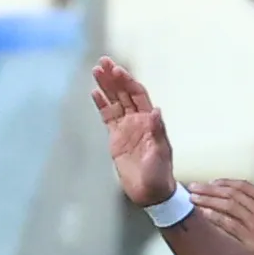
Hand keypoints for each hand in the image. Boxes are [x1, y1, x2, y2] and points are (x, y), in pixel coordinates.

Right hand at [90, 57, 176, 206]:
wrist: (150, 192)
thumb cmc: (159, 174)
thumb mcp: (159, 153)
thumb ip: (157, 132)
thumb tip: (156, 111)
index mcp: (151, 121)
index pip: (138, 95)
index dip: (127, 82)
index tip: (117, 70)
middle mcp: (139, 121)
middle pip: (124, 93)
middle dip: (114, 77)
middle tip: (103, 61)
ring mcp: (127, 128)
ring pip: (115, 101)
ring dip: (106, 86)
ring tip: (96, 70)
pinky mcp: (116, 138)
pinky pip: (107, 117)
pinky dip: (101, 104)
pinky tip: (94, 92)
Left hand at [191, 179, 253, 254]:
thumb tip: (243, 213)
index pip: (245, 186)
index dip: (225, 182)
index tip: (211, 183)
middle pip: (233, 192)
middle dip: (210, 188)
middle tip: (194, 187)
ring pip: (229, 205)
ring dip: (208, 200)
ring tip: (193, 198)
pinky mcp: (253, 238)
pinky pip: (229, 223)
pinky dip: (214, 216)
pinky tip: (203, 213)